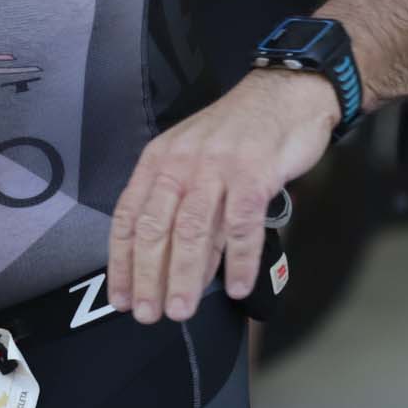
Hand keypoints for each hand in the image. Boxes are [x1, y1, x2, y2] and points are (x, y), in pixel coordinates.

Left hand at [107, 69, 336, 324]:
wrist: (286, 94)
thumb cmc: (238, 132)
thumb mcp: (195, 157)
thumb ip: (182, 203)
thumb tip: (170, 261)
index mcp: (160, 159)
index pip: (131, 215)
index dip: (123, 260)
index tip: (121, 297)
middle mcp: (183, 163)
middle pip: (157, 227)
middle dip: (149, 275)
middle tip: (149, 314)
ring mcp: (218, 168)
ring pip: (193, 230)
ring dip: (185, 276)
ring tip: (181, 309)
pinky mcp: (254, 174)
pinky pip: (241, 225)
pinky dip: (238, 260)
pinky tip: (234, 287)